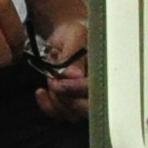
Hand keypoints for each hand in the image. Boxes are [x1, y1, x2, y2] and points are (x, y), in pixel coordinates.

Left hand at [28, 0, 91, 119]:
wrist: (66, 37)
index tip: (60, 83)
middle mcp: (100, 89)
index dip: (78, 89)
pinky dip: (48, 106)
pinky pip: (61, 114)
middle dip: (67, 98)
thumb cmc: (75, 33)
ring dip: (57, 100)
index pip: (97, 88)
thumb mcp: (74, 35)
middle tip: (54, 83)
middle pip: (88, 108)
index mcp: (106, 71)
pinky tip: (41, 93)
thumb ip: (73, 53)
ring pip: (73, 114)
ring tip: (50, 81)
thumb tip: (76, 74)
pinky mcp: (72, 104)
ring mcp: (86, 99)